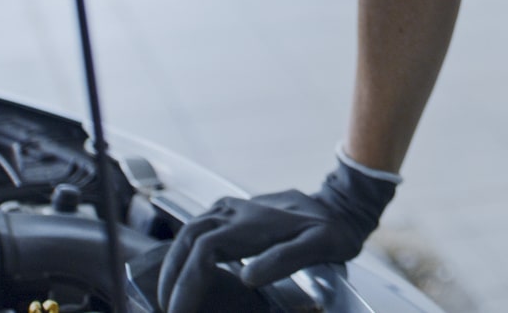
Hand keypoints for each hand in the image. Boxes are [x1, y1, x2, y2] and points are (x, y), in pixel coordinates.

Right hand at [157, 158, 395, 312]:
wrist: (340, 205)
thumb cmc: (333, 229)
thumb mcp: (320, 245)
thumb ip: (286, 259)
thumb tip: (247, 277)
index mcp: (251, 223)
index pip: (204, 250)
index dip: (187, 281)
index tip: (179, 310)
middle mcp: (235, 212)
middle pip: (187, 240)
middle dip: (171, 275)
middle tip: (167, 308)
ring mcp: (232, 209)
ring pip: (189, 233)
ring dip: (174, 263)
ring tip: (169, 295)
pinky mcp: (234, 214)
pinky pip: (199, 231)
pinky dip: (185, 252)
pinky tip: (185, 272)